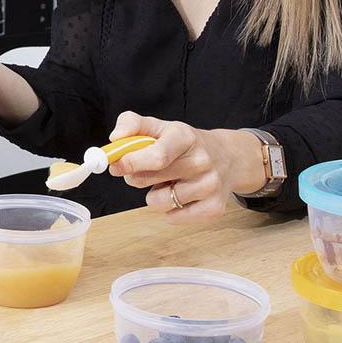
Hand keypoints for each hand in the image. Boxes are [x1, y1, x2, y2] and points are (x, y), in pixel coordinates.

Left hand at [107, 113, 265, 221]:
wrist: (226, 157)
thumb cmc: (183, 143)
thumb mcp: (159, 126)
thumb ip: (132, 124)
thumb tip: (115, 138)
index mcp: (185, 137)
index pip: (157, 156)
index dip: (130, 162)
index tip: (115, 165)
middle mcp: (201, 161)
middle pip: (150, 179)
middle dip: (135, 177)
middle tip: (140, 170)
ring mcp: (210, 186)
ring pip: (159, 202)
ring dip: (153, 195)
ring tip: (167, 182)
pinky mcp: (214, 208)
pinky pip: (173, 218)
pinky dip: (169, 210)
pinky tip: (178, 194)